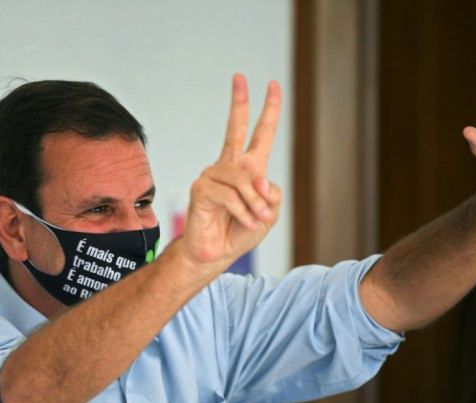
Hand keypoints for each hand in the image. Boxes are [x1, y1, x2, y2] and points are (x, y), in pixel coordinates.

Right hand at [182, 74, 282, 265]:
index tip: (272, 85)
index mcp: (247, 169)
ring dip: (255, 203)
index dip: (268, 111)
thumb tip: (260, 181)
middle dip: (239, 102)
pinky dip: (243, 210)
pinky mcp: (202, 189)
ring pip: (243, 180)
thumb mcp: (268, 214)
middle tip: (239, 76)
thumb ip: (271, 195)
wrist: (216, 253)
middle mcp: (229, 167)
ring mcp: (213, 175)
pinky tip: (246, 221)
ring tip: (257, 219)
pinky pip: (230, 195)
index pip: (258, 134)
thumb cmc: (240, 232)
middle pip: (235, 128)